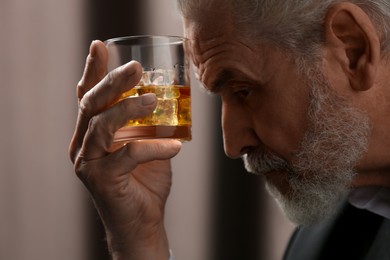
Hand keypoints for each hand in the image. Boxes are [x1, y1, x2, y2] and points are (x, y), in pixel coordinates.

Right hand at [69, 40, 180, 259]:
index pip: (88, 97)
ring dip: (127, 108)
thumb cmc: (145, 181)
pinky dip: (154, 147)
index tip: (100, 45)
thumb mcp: (148, 145)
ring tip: (153, 98)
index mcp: (91, 133)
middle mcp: (83, 145)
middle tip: (135, 67)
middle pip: (91, 105)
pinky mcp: (102, 180)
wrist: (142, 222)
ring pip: (101, 126)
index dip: (92, 70)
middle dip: (112, 81)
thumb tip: (171, 96)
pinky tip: (175, 146)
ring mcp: (88, 163)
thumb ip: (150, 124)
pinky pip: (128, 155)